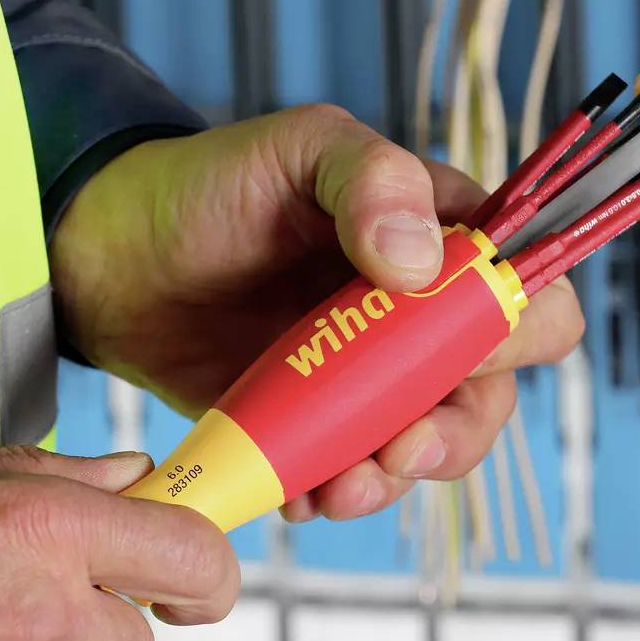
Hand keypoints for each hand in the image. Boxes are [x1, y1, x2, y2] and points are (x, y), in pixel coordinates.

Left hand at [51, 105, 584, 520]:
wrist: (114, 258)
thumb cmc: (210, 185)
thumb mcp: (297, 150)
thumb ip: (371, 180)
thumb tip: (421, 262)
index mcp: (439, 237)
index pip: (526, 288)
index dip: (514, 330)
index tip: (457, 352)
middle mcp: (418, 313)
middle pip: (491, 388)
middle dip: (458, 428)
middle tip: (401, 444)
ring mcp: (369, 373)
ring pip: (429, 444)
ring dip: (395, 476)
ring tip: (338, 486)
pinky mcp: (320, 420)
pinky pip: (356, 472)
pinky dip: (337, 490)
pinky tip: (300, 490)